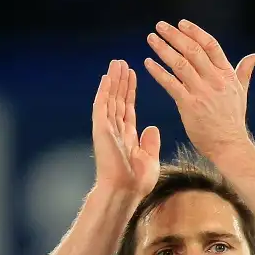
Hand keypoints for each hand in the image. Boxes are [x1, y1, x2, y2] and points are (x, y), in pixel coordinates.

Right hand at [92, 60, 160, 198]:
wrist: (125, 192)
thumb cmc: (136, 182)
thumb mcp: (149, 159)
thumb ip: (150, 143)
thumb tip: (152, 128)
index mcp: (127, 136)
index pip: (128, 108)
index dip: (130, 91)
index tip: (133, 75)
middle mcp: (115, 130)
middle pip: (118, 100)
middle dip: (121, 81)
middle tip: (122, 63)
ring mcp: (107, 129)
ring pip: (110, 99)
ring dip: (113, 81)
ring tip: (116, 63)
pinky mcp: (101, 129)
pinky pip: (102, 106)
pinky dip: (104, 91)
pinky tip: (107, 77)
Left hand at [144, 20, 254, 158]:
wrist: (229, 145)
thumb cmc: (233, 120)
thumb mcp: (242, 92)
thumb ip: (244, 71)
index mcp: (227, 75)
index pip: (210, 45)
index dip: (195, 32)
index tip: (181, 24)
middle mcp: (215, 80)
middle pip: (193, 50)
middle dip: (174, 36)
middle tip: (160, 26)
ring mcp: (201, 92)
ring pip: (180, 64)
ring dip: (163, 49)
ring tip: (151, 39)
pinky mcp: (189, 105)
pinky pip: (170, 84)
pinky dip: (158, 72)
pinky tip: (148, 62)